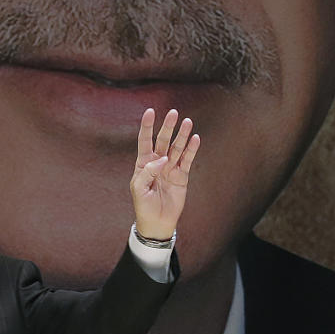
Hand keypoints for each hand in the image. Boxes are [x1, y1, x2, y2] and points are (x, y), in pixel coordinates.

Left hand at [130, 108, 199, 240]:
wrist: (157, 222)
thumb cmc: (143, 205)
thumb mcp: (139, 188)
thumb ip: (148, 171)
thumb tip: (162, 159)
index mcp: (143, 163)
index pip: (145, 140)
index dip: (147, 126)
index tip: (150, 111)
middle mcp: (158, 162)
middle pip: (163, 140)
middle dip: (168, 127)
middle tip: (173, 113)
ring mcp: (170, 168)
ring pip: (177, 148)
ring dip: (182, 135)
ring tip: (188, 122)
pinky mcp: (182, 175)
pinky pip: (187, 160)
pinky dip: (192, 150)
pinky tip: (195, 138)